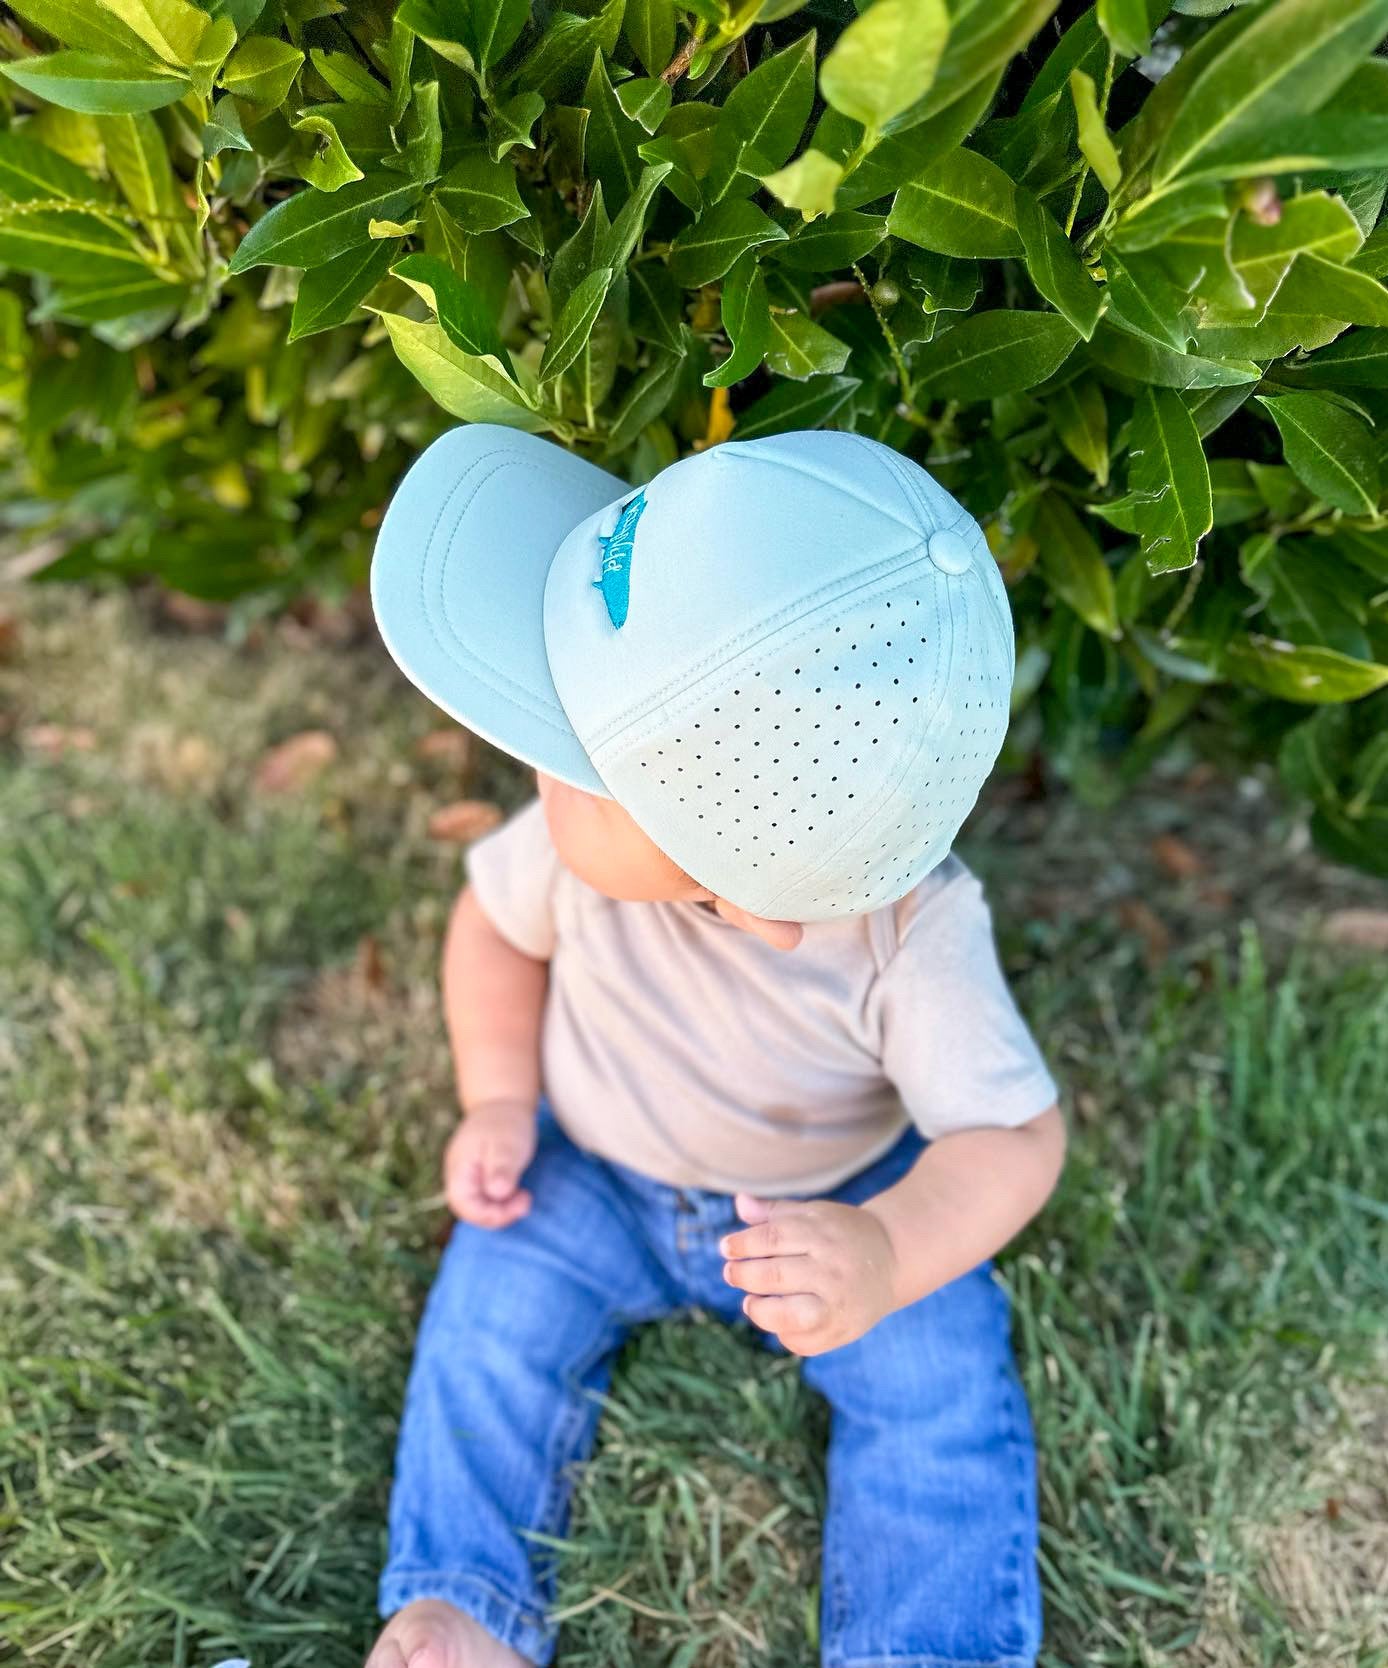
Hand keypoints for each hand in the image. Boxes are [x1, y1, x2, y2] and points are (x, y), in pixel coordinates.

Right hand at [443, 1100, 537, 1227]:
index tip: (519, 1206)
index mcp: (459, 1168)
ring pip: (478, 1206)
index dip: (490, 1215)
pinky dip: (501, 1201)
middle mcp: (458, 1176)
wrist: (503, 1101)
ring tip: (524, 1197)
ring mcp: (467, 1176)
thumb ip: (501, 1169)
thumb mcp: (507, 1145)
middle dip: (498, 1214)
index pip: (464, 1205)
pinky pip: (485, 1198)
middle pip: (470, 1210)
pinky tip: (518, 1193)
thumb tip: (497, 1193)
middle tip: (525, 1201)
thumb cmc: (505, 1122)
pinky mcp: (478, 1177)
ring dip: (501, 1209)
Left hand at [720, 1194, 899, 1356]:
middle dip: (743, 1275)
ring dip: (758, 1309)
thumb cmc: (843, 1233)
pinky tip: (780, 1319)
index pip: (771, 1239)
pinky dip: (782, 1333)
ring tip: (751, 1301)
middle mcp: (830, 1269)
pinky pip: (801, 1341)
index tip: (726, 1248)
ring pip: (785, 1315)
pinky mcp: (841, 1331)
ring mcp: (837, 1303)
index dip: (742, 1244)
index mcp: (822, 1234)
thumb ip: (775, 1213)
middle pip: (773, 1276)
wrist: (894, 1258)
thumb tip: (739, 1201)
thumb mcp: (814, 1214)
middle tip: (730, 1273)